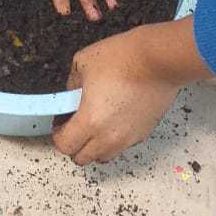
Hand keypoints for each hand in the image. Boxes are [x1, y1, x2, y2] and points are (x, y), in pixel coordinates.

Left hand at [52, 25, 179, 162]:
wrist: (158, 59)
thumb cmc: (124, 58)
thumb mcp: (83, 62)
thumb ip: (71, 84)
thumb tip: (71, 95)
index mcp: (90, 121)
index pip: (65, 145)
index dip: (58, 135)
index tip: (59, 123)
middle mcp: (109, 136)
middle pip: (83, 158)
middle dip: (74, 144)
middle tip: (74, 125)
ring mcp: (128, 138)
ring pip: (103, 156)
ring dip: (94, 145)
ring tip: (94, 123)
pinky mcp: (142, 133)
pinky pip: (122, 145)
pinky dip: (113, 139)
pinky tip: (114, 118)